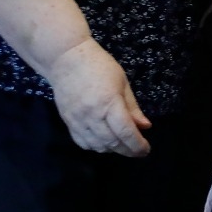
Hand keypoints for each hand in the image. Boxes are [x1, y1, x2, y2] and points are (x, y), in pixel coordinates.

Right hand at [46, 38, 151, 155]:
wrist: (66, 60)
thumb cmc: (99, 66)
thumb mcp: (123, 83)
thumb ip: (133, 108)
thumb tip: (145, 127)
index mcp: (109, 103)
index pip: (126, 132)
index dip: (137, 145)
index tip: (145, 150)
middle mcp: (92, 115)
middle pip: (112, 142)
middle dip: (127, 150)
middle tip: (137, 150)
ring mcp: (77, 120)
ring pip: (97, 145)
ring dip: (112, 149)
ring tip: (123, 146)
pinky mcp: (68, 122)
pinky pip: (82, 142)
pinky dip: (95, 146)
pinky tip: (104, 143)